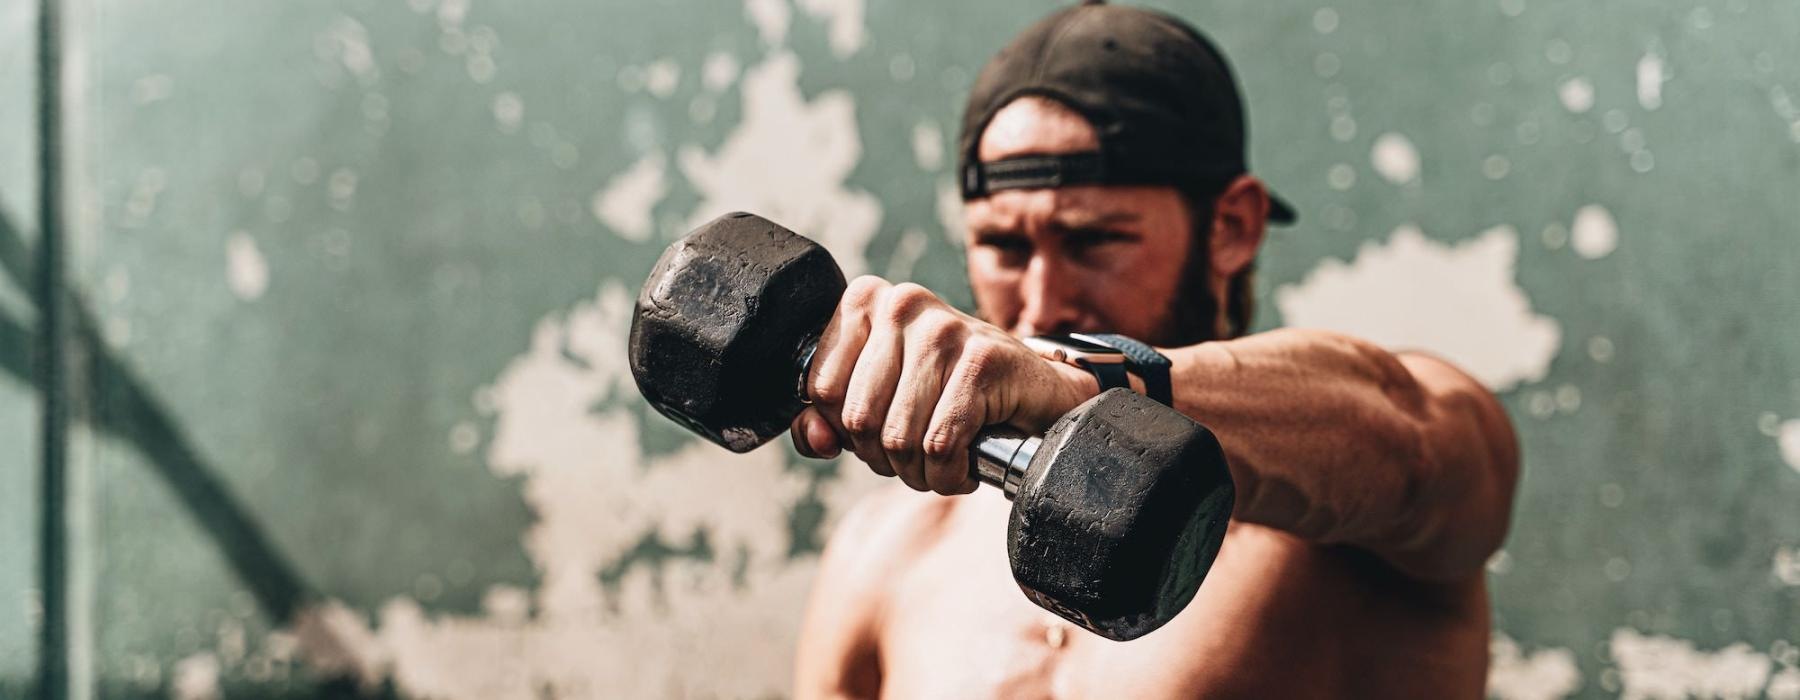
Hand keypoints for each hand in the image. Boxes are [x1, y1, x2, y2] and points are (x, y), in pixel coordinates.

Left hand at [790, 276, 1098, 493]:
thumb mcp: (881, 402)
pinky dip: (949, 474)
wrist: (1037, 394)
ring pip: (897, 437)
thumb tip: (813, 439)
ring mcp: (944, 328)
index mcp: (866, 301)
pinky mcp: (982, 361)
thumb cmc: (951, 396)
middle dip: (885, 458)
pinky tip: (964, 466)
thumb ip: (828, 420)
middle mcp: (903, 303)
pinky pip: (940, 444)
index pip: (820, 389)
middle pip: (858, 418)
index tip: (882, 434)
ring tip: (943, 462)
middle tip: (917, 456)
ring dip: (919, 472)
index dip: (846, 432)